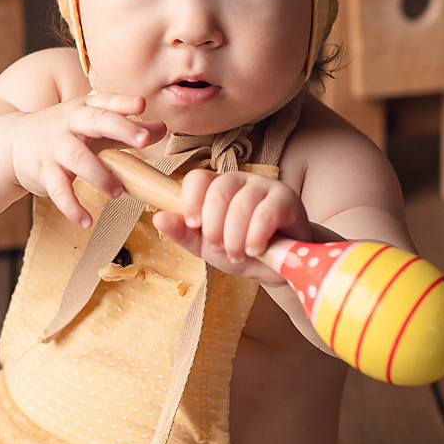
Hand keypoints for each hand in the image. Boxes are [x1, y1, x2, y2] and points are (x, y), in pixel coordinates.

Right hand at [7, 94, 165, 227]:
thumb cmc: (66, 133)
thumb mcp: (94, 127)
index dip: (123, 103)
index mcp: (85, 108)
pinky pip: (58, 189)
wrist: (14, 142)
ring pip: (76, 157)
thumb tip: (163, 128)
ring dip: (99, 175)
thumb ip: (127, 129)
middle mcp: (69, 122)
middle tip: (143, 142)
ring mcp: (54, 146)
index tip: (141, 104)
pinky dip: (72, 206)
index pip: (106, 101)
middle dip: (120, 129)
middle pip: (94, 121)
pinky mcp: (42, 170)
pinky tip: (86, 221)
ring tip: (117, 193)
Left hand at [150, 168, 309, 282]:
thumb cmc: (240, 250)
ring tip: (238, 254)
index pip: (197, 178)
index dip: (191, 201)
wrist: (278, 265)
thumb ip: (183, 233)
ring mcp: (263, 186)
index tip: (194, 225)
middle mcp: (238, 181)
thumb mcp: (205, 247)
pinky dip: (255, 236)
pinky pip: (265, 212)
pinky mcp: (286, 198)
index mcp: (215, 188)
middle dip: (214, 227)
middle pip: (218, 191)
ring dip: (235, 237)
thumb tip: (157, 217)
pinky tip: (255, 249)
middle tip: (220, 249)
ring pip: (241, 204)